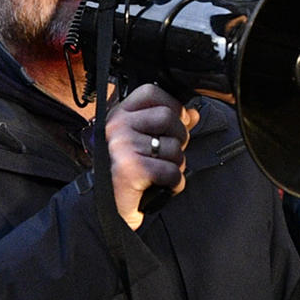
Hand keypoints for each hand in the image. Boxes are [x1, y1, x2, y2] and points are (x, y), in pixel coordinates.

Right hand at [105, 84, 199, 228]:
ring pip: (173, 146)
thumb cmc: (126, 173)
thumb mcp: (143, 142)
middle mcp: (117, 126)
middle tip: (167, 154)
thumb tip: (194, 114)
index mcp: (118, 115)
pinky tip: (163, 186)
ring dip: (176, 164)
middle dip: (179, 138)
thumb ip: (168, 126)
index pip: (151, 92)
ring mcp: (122, 146)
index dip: (172, 105)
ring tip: (161, 173)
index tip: (177, 121)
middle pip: (168, 117)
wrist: (105, 208)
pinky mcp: (131, 169)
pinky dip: (174, 183)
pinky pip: (171, 171)